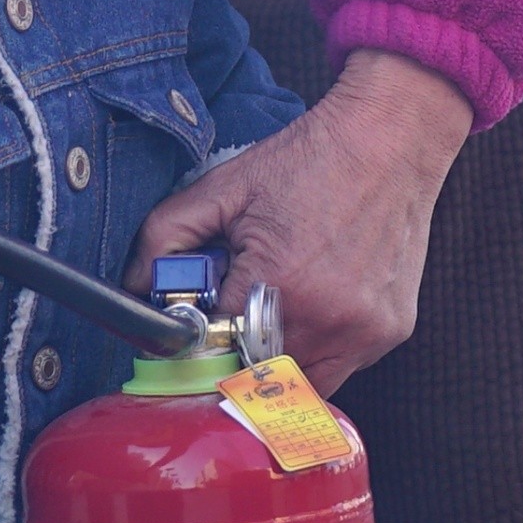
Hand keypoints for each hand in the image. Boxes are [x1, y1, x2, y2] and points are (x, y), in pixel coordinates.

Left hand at [127, 50, 471, 392]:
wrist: (390, 139)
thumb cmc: (306, 161)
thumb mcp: (221, 189)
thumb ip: (164, 237)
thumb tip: (131, 287)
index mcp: (278, 284)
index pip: (217, 349)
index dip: (201, 341)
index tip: (198, 328)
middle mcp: (328, 319)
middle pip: (260, 376)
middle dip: (238, 356)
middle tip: (232, 320)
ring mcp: (365, 331)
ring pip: (303, 383)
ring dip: (279, 361)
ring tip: (273, 310)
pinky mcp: (391, 332)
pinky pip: (342, 366)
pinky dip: (319, 349)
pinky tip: (313, 303)